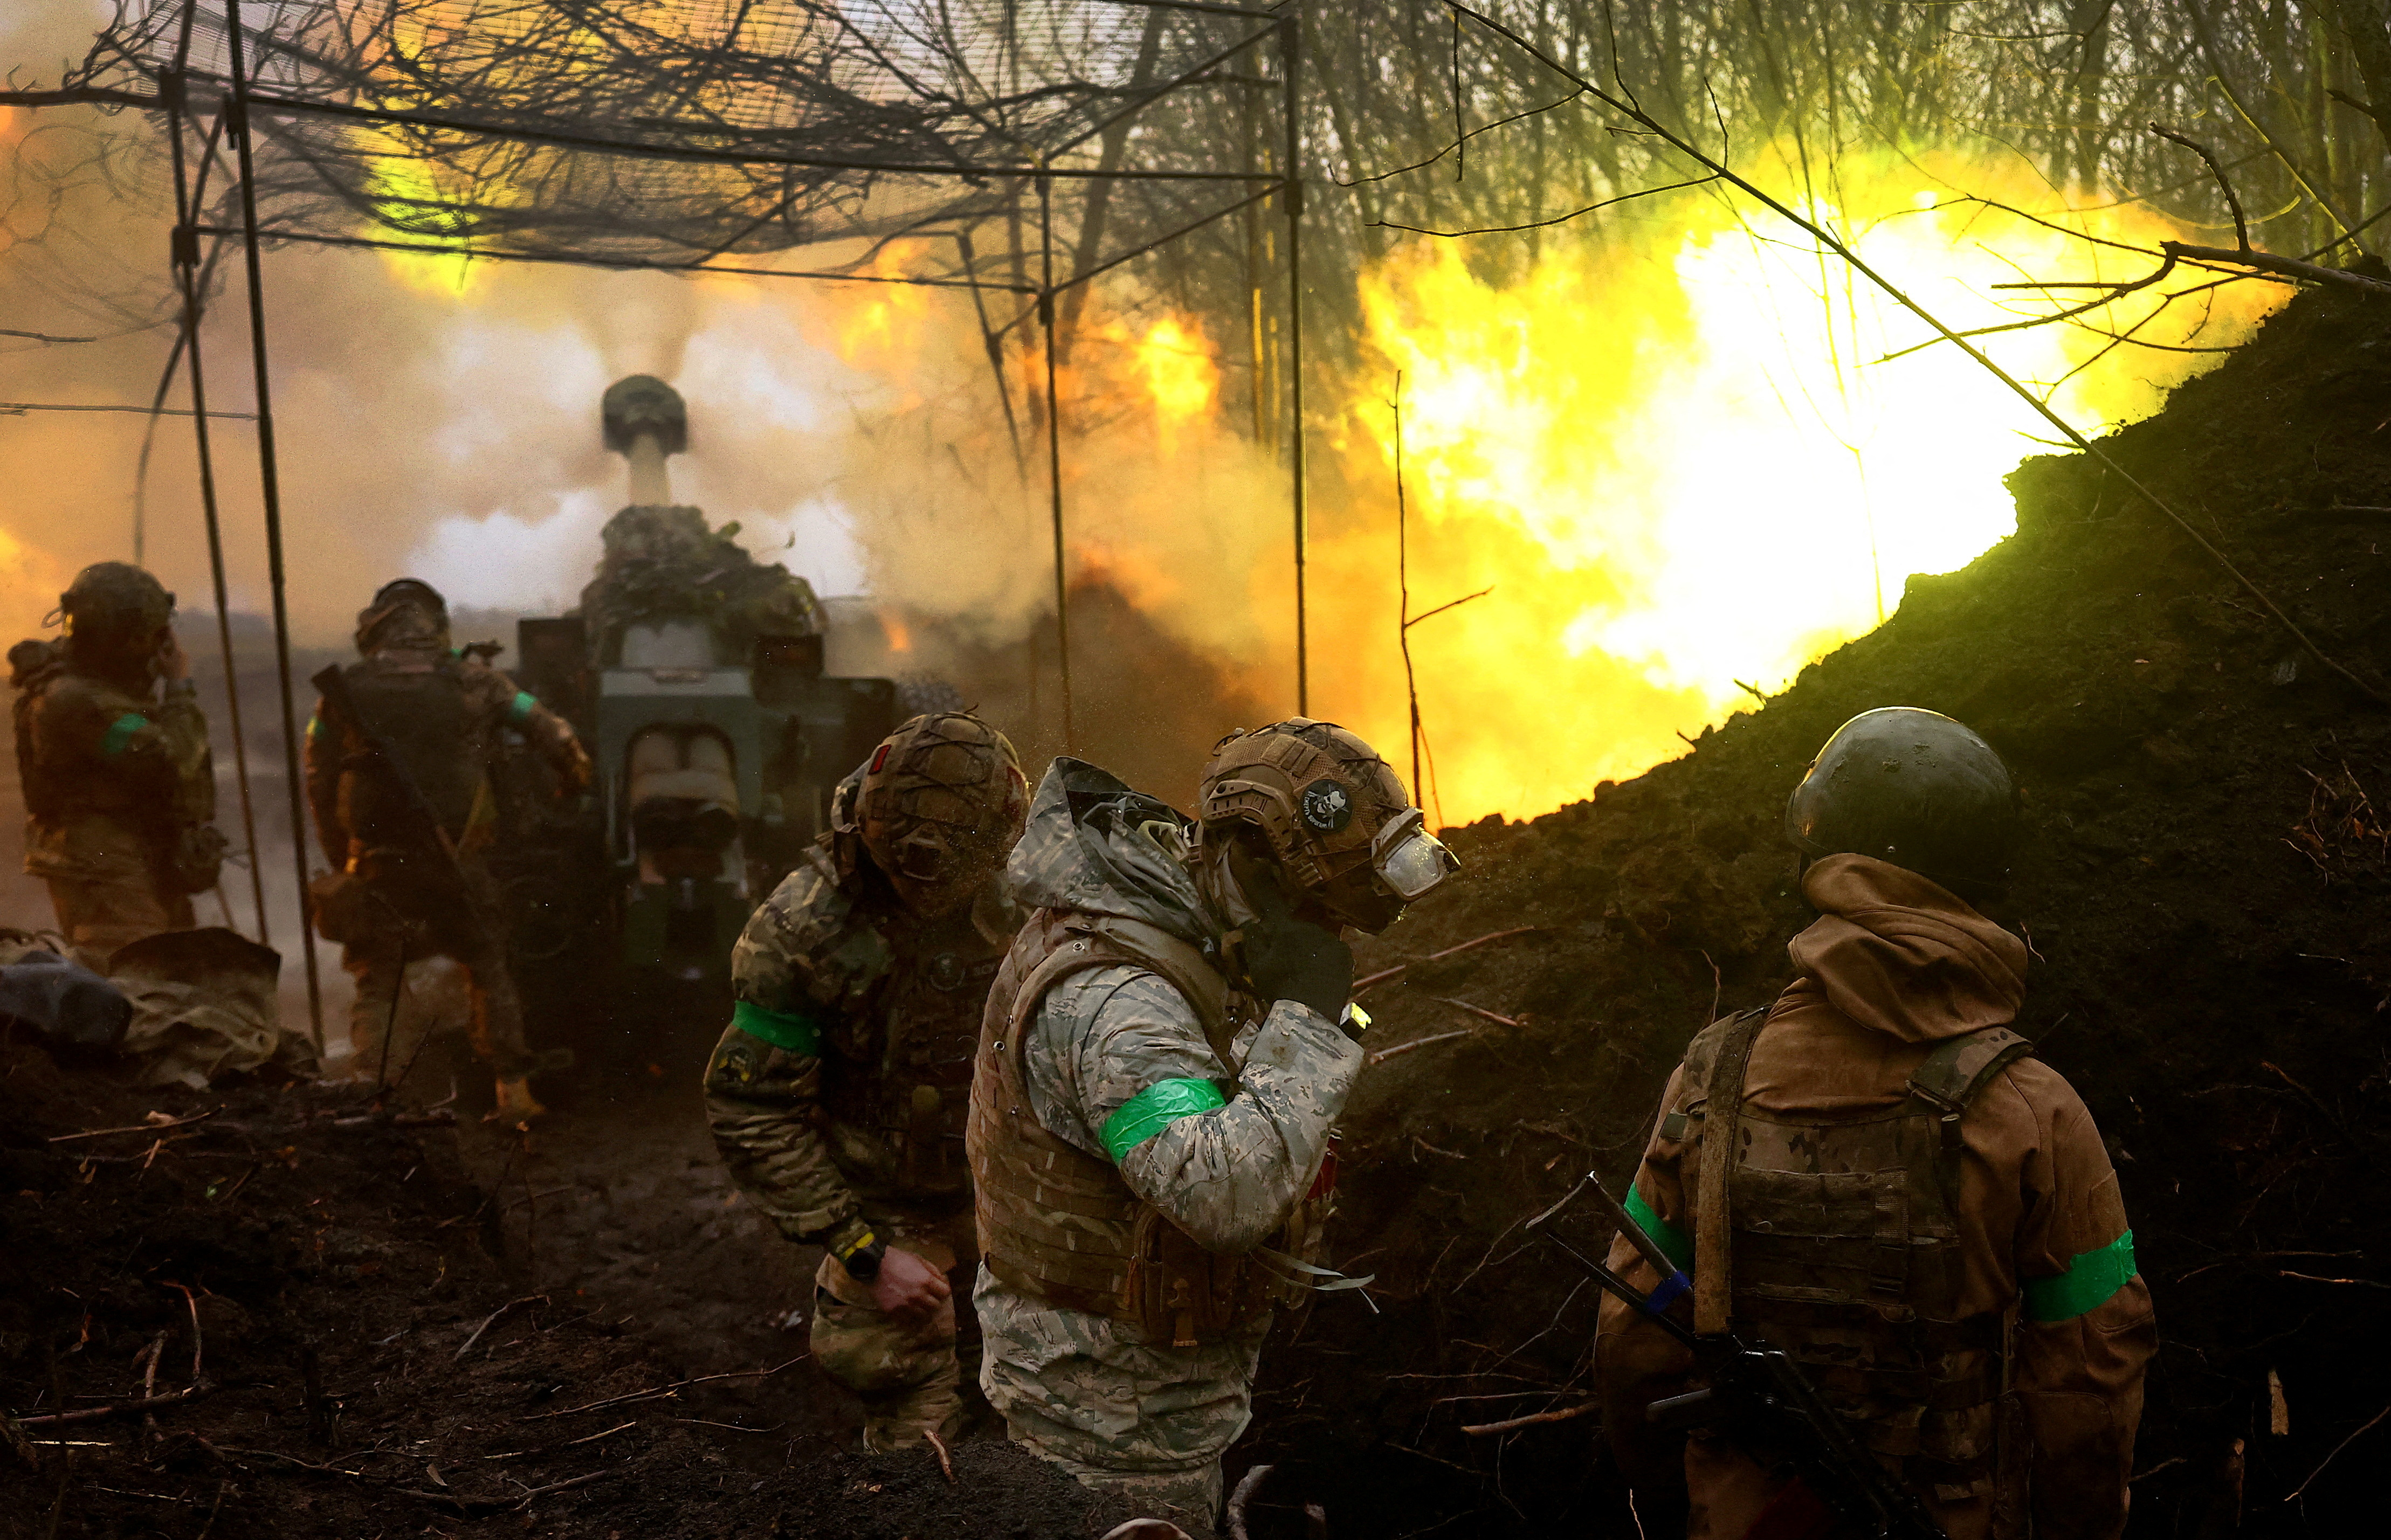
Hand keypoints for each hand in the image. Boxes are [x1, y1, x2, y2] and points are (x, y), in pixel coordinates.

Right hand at [156, 633, 188, 682]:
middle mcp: (183, 652)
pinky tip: (169, 655)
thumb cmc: (169, 672)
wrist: (179, 683)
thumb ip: (160, 653)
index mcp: (177, 651)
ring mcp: (186, 657)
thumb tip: (158, 646)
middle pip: (175, 644)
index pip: (173, 639)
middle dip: (169, 641)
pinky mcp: (186, 661)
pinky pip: (179, 654)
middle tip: (164, 636)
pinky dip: (173, 653)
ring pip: (177, 649)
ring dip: (171, 648)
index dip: (170, 632)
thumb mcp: (162, 662)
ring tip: (164, 647)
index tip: (168, 626)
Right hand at [867, 1246, 951, 1328]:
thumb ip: (933, 1271)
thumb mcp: (919, 1259)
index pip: (945, 1293)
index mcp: (926, 1281)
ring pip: (923, 1316)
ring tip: (918, 1306)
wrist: (874, 1266)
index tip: (938, 1290)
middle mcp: (918, 1295)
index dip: (943, 1290)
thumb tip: (943, 1281)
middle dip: (934, 1301)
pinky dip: (910, 1317)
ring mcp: (906, 1305)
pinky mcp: (894, 1312)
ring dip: (923, 1311)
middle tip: (929, 1298)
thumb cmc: (898, 1259)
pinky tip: (908, 1311)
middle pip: (936, 1306)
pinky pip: (908, 1321)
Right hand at [1233, 845, 1352, 1020]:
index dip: (1262, 882)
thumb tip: (1249, 923)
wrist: (1311, 1012)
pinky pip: (1331, 951)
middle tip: (1286, 964)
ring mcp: (1331, 940)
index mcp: (1285, 929)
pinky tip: (1318, 976)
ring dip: (1309, 951)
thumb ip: (1253, 941)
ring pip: (1315, 940)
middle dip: (1291, 940)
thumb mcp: (1257, 967)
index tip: (1257, 862)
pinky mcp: (1345, 954)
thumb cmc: (1279, 988)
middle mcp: (1310, 927)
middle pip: (1296, 928)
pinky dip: (1325, 960)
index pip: (1271, 902)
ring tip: (1304, 975)